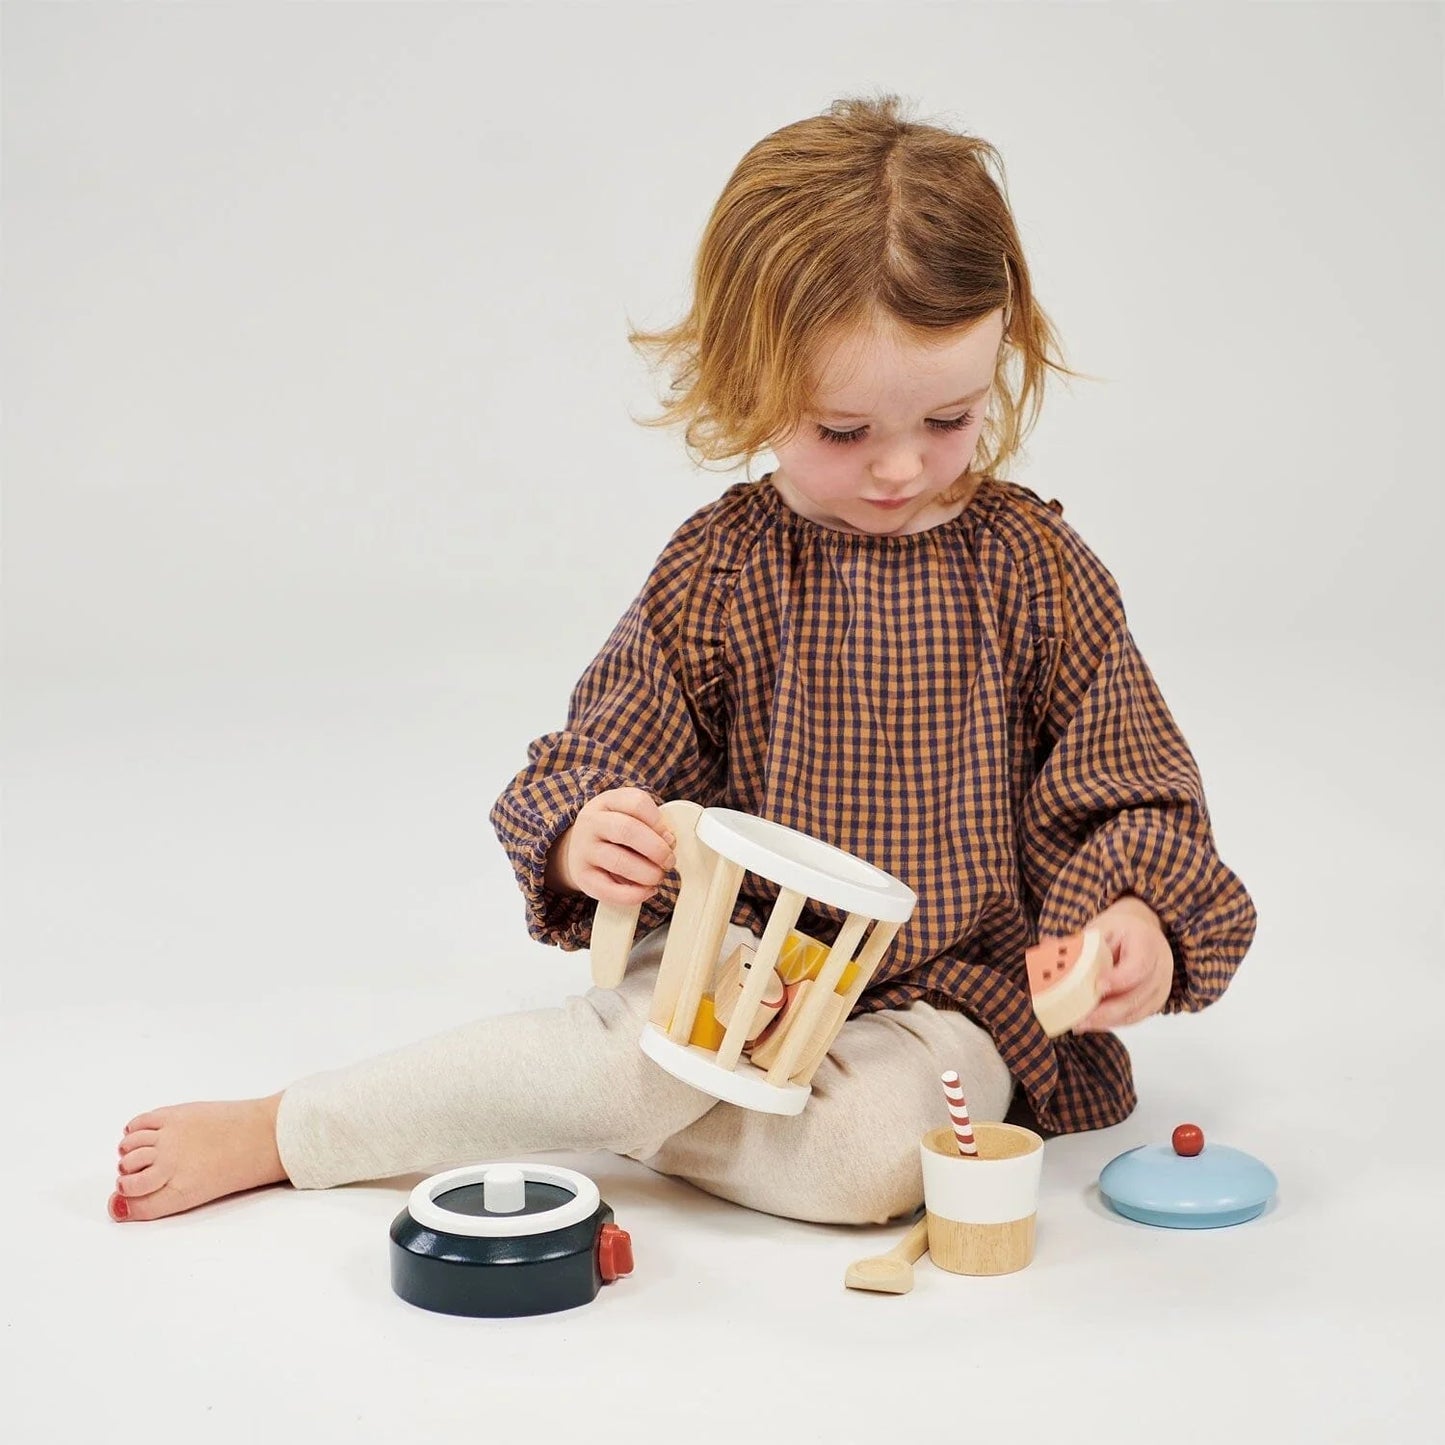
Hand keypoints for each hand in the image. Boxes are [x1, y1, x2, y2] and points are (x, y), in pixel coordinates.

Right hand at [544, 787, 677, 906]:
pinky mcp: (583, 877)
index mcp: (607, 802)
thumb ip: (650, 825)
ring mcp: (584, 850)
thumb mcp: (627, 816)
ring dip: (648, 873)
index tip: (669, 837)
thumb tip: (669, 842)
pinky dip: (635, 894)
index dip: (659, 822)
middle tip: (669, 861)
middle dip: (657, 849)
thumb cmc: (612, 833)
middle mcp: (591, 823)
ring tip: (658, 876)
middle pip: (627, 830)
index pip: (637, 803)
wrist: (578, 849)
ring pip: (619, 862)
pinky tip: (647, 890)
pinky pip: (609, 890)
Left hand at [1072, 894, 1174, 1031]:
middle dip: (1107, 1011)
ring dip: (1107, 1021)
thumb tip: (1047, 946)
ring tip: (1080, 1024)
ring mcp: (1160, 987)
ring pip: (1136, 1011)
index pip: (1138, 966)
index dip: (1119, 980)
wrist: (1143, 931)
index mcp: (1147, 942)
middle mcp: (1160, 967)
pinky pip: (1136, 1017)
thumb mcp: (1101, 928)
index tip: (1098, 986)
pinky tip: (1093, 1023)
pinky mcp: (1155, 1001)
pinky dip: (1114, 1022)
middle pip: (1137, 996)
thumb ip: (1078, 941)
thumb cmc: (1120, 930)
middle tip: (1081, 1018)